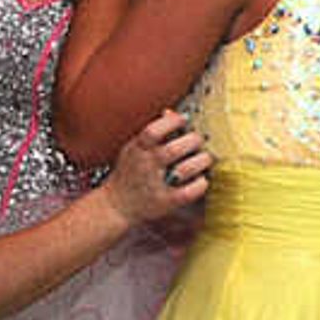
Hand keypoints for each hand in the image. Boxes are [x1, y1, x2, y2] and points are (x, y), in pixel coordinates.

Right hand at [104, 110, 210, 228]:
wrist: (116, 206)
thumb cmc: (129, 173)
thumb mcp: (133, 149)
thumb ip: (151, 133)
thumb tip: (172, 113)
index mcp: (137, 150)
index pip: (153, 131)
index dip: (173, 121)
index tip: (183, 119)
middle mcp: (146, 167)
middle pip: (175, 149)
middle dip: (194, 141)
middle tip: (198, 142)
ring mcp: (156, 186)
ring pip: (186, 169)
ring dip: (202, 161)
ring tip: (204, 160)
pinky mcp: (166, 203)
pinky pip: (190, 192)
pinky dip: (201, 183)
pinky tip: (201, 179)